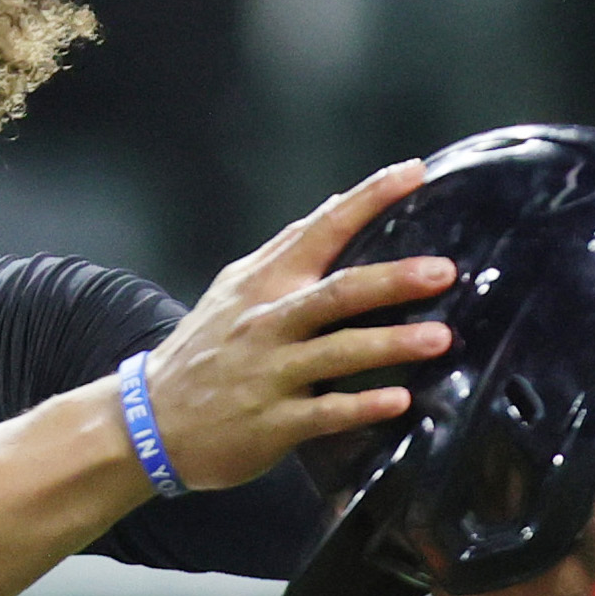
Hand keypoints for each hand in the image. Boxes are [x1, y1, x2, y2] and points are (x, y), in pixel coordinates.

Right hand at [142, 162, 453, 490]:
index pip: (320, 228)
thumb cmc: (204, 351)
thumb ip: (285, 253)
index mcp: (262, 283)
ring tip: (439, 337)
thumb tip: (336, 208)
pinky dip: (361, 406)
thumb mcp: (234, 290)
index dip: (368, 199)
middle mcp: (267, 322)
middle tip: (443, 271)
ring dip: (389, 343)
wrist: (150, 421)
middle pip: (337, 292)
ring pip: (336, 351)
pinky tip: (399, 402)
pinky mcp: (271, 423)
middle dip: (392, 279)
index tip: (414, 172)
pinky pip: (325, 413)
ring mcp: (269, 373)